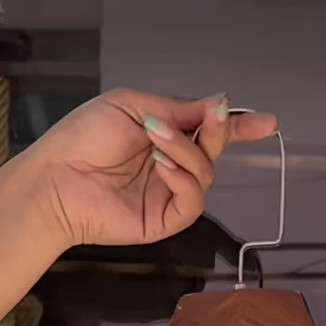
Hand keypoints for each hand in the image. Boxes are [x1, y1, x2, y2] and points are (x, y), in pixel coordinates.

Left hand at [32, 89, 277, 249]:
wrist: (57, 177)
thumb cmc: (84, 137)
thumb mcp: (134, 104)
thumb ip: (178, 108)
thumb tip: (218, 104)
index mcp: (164, 134)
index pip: (208, 130)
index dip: (238, 126)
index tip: (268, 122)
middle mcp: (171, 165)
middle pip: (213, 151)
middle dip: (215, 131)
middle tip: (208, 117)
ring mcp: (168, 194)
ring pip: (205, 174)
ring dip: (187, 152)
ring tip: (156, 141)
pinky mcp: (163, 220)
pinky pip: (191, 202)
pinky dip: (183, 180)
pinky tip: (162, 167)